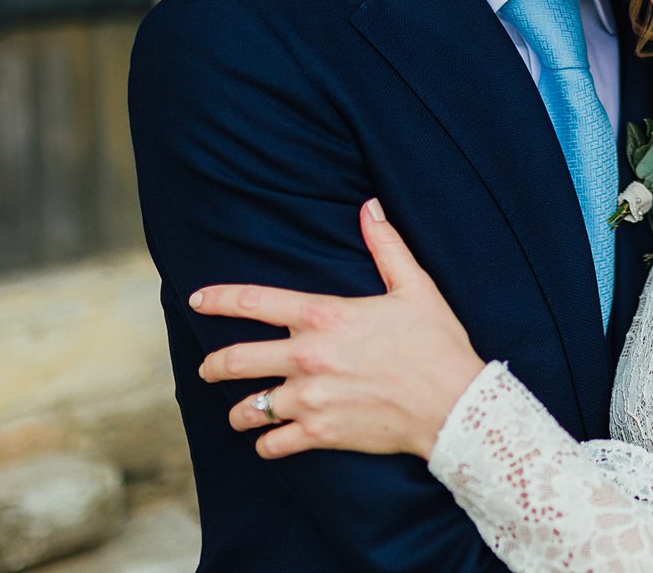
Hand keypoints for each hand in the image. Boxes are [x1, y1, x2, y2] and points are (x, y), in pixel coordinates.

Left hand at [192, 200, 486, 460]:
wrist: (454, 405)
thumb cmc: (436, 343)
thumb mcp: (415, 287)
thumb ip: (387, 246)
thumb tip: (370, 207)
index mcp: (325, 316)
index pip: (255, 302)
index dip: (219, 299)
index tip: (198, 300)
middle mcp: (308, 357)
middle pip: (236, 360)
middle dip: (213, 365)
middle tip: (207, 368)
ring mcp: (311, 398)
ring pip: (248, 408)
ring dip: (240, 411)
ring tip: (241, 412)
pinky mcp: (320, 433)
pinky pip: (273, 444)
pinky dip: (267, 444)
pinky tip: (270, 441)